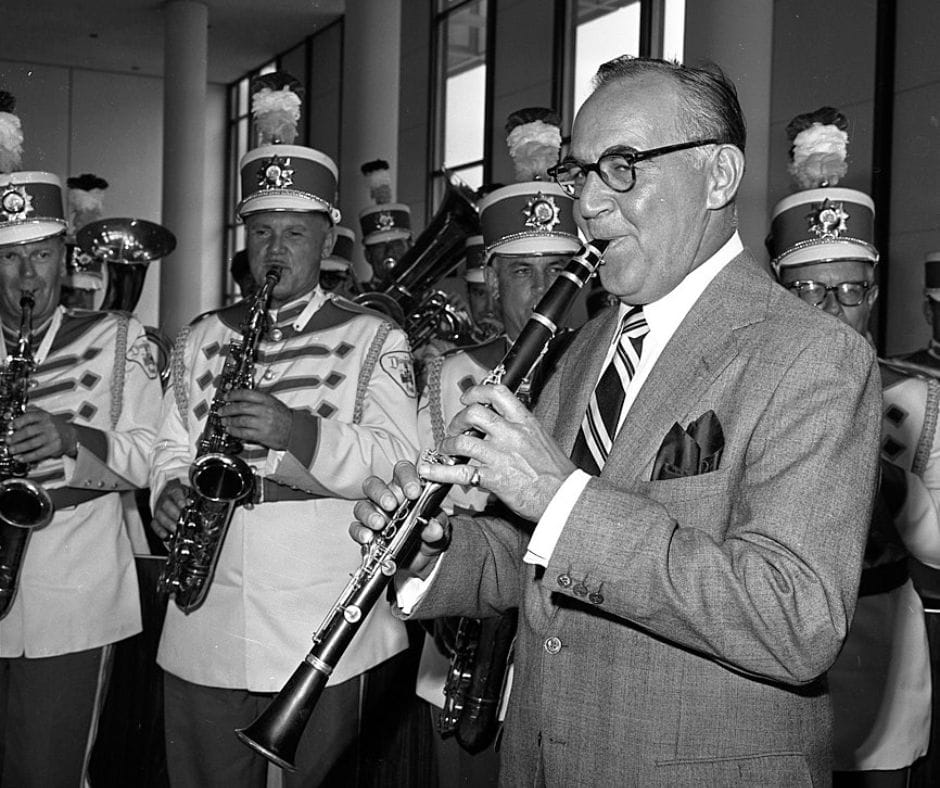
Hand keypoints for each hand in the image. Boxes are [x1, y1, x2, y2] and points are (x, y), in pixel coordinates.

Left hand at [7, 407, 77, 462]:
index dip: (18, 422)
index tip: (11, 426)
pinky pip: (38, 453)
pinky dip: (27, 457)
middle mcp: (49, 426)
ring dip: (19, 448)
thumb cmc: (55, 426)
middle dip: (16, 437)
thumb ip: (32, 412)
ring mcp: (52, 437)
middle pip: (28, 431)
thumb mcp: (46, 415)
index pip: (30, 417)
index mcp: (45, 416)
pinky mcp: (54, 448)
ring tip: (12, 450)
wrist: (71, 435)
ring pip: (32, 443)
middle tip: (8, 441)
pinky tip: (21, 458)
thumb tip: (18, 412)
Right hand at [152, 478, 189, 540]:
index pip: (176, 493)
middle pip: (166, 505)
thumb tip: (190, 504)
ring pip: (159, 515)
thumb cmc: (180, 496)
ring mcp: (158, 509)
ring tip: (176, 530)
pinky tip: (167, 536)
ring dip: (168, 524)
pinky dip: (160, 531)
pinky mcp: (155, 518)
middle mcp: (164, 499)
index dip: (179, 499)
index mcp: (173, 491)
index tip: (184, 506)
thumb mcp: (187, 493)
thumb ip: (189, 499)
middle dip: (174, 515)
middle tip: (182, 522)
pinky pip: (154, 524)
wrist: (166, 494)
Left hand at [219, 389, 292, 449]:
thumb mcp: (274, 403)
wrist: (296, 432)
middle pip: (241, 407)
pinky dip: (234, 431)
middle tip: (221, 410)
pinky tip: (230, 430)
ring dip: (229, 421)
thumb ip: (259, 400)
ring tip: (224, 421)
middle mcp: (265, 410)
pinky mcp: (261, 435)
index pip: (247, 394)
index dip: (233, 394)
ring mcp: (263, 423)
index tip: (226, 396)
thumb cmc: (285, 418)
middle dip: (228, 409)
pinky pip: (244, 433)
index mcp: (268, 400)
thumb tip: (241, 399)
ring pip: (240, 420)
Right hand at [350, 461, 450, 578]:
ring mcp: (374, 515)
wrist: (420, 561)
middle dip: (381, 493)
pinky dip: (360, 532)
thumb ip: (438, 527)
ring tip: (379, 524)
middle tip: (391, 505)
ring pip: (362, 505)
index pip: (402, 472)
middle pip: (374, 484)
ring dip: (369, 513)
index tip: (414, 491)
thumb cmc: (428, 536)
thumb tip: (433, 527)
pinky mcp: (365, 532)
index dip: (407, 477)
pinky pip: (355, 528)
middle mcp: (387, 498)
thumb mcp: (440, 532)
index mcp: (406, 490)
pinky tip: (368, 537)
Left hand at [417, 384, 575, 520]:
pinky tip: (430, 471)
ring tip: (445, 450)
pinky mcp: (494, 477)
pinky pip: (459, 471)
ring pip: (462, 440)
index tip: (467, 397)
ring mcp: (501, 455)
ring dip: (447, 445)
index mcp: (525, 421)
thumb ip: (520, 430)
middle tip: (455, 429)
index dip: (476, 392)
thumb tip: (503, 426)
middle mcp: (511, 434)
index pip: (497, 393)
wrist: (565, 498)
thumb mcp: (542, 440)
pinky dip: (440, 471)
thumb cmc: (557, 473)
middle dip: (457, 419)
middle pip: (473, 412)